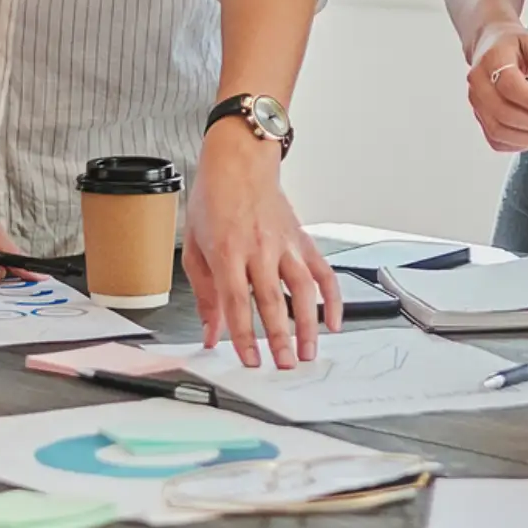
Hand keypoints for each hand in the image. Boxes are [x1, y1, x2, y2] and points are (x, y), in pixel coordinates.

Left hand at [183, 122, 341, 367]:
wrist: (238, 162)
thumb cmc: (214, 200)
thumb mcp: (194, 245)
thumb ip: (204, 293)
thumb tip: (210, 331)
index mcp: (227, 251)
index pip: (237, 302)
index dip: (244, 336)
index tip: (250, 359)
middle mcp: (258, 249)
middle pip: (272, 301)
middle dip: (279, 338)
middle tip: (286, 365)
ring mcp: (284, 244)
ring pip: (302, 290)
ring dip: (308, 325)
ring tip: (309, 352)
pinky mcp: (302, 240)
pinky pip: (323, 272)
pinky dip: (332, 298)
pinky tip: (333, 321)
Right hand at [464, 20, 527, 152]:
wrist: (490, 47)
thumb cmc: (515, 46)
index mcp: (492, 60)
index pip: (510, 87)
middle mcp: (478, 83)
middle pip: (504, 113)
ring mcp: (476, 103)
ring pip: (499, 131)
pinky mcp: (480, 117)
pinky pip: (496, 140)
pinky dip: (519, 143)